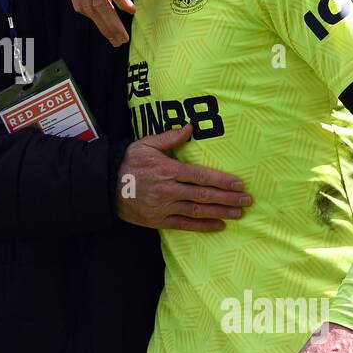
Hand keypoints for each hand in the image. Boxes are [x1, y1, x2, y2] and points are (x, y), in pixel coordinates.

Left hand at [63, 0, 136, 46]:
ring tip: (125, 33)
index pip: (80, 6)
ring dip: (114, 22)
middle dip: (105, 28)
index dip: (95, 23)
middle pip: (91, 8)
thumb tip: (100, 0)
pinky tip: (131, 10)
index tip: (108, 33)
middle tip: (118, 41)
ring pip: (102, 3)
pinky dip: (122, 3)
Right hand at [116, 124, 252, 231]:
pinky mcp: (159, 221)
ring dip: (221, 212)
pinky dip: (203, 226)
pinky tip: (219, 225)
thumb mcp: (146, 144)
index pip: (201, 176)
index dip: (222, 181)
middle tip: (247, 200)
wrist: (105, 187)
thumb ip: (170, 138)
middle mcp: (169, 190)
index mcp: (168, 170)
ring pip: (198, 211)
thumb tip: (190, 127)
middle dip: (228, 198)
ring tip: (239, 213)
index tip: (239, 184)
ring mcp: (164, 207)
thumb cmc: (128, 163)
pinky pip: (185, 225)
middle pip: (204, 195)